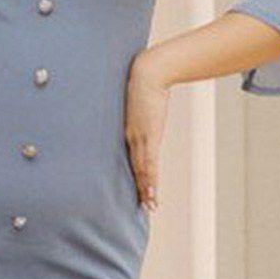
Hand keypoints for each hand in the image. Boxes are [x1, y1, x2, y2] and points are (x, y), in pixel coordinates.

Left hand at [124, 51, 171, 211]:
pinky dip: (150, 179)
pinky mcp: (148, 135)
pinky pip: (149, 163)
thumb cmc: (143, 82)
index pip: (129, 157)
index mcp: (128, 129)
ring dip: (145, 189)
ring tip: (148, 206)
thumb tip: (145, 106)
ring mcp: (140, 137)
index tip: (136, 187)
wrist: (147, 72)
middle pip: (134, 167)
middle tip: (141, 206)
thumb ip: (141, 108)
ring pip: (141, 169)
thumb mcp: (140, 99)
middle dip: (138, 187)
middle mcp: (131, 136)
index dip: (133, 174)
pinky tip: (151, 192)